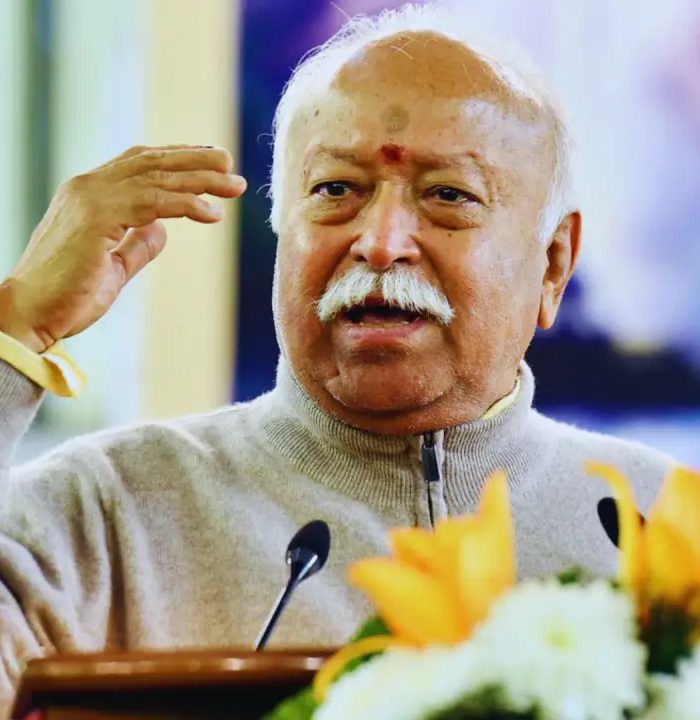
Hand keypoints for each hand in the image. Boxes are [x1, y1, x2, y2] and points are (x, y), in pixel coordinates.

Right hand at [0, 144, 246, 352]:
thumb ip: (138, 244)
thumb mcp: (114, 265)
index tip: (208, 162)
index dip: (175, 159)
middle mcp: (88, 187)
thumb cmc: (67, 295)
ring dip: (200, 179)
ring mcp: (91, 198)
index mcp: (89, 194)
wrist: (29, 314)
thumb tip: (163, 229)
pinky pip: (154, 203)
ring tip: (234, 185)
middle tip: (229, 162)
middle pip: (151, 162)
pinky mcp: (97, 217)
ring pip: (157, 178)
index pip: (138, 163)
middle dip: (194, 161)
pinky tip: (213, 213)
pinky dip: (187, 206)